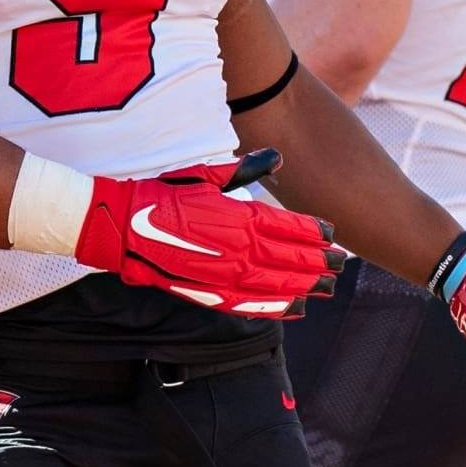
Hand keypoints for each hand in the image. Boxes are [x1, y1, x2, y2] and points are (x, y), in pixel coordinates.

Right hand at [73, 150, 344, 317]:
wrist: (124, 226)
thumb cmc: (165, 195)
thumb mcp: (205, 174)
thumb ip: (243, 170)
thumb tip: (275, 157)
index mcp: (238, 217)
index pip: (289, 227)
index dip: (315, 233)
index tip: (334, 235)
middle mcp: (237, 249)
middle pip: (290, 259)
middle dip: (319, 262)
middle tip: (341, 266)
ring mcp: (225, 275)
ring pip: (277, 285)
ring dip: (305, 287)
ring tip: (326, 289)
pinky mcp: (210, 294)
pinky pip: (252, 305)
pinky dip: (276, 309)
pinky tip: (295, 309)